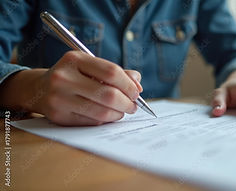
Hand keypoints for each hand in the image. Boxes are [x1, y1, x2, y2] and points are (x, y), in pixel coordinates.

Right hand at [1, 51, 142, 125]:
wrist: (38, 89)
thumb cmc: (72, 76)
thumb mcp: (89, 66)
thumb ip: (115, 72)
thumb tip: (137, 83)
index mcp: (74, 60)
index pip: (111, 72)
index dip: (129, 84)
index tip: (136, 92)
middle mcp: (64, 77)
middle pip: (109, 94)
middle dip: (127, 103)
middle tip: (133, 106)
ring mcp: (59, 98)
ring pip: (102, 112)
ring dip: (118, 114)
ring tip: (122, 111)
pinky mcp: (59, 116)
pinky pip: (92, 122)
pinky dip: (105, 120)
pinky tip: (108, 115)